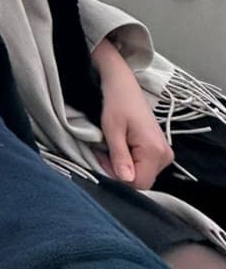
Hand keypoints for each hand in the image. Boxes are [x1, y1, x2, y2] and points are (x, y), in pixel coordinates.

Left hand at [94, 40, 174, 188]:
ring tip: (111, 148)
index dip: (117, 177)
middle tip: (104, 153)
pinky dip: (130, 162)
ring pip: (142, 175)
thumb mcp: (112, 130)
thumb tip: (126, 180)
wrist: (123, 85)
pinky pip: (144, 166)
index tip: (102, 158)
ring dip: (124, 167)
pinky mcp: (160, 150)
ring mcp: (164, 153)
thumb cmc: (116, 103)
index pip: (139, 183)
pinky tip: (120, 148)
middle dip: (120, 173)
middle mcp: (165, 155)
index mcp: (155, 151)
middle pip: (142, 181)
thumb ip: (120, 157)